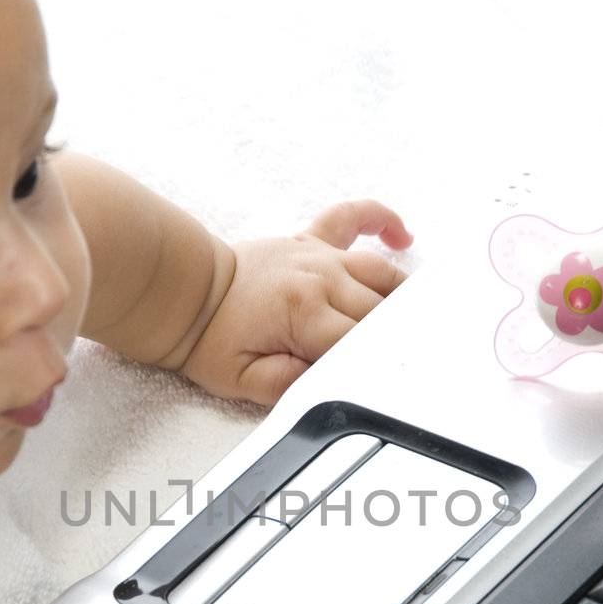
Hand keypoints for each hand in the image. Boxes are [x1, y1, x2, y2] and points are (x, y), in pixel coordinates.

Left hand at [174, 200, 412, 406]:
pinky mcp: (310, 241)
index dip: (374, 364)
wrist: (186, 294)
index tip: (389, 379)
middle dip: (392, 336)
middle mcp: (320, 277)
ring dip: (400, 295)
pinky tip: (401, 236)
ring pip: (379, 272)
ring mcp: (318, 256)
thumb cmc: (211, 338)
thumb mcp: (241, 380)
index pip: (359, 344)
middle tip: (412, 355)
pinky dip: (380, 220)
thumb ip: (287, 385)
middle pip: (378, 312)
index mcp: (305, 312)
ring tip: (416, 318)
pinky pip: (352, 218)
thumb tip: (326, 386)